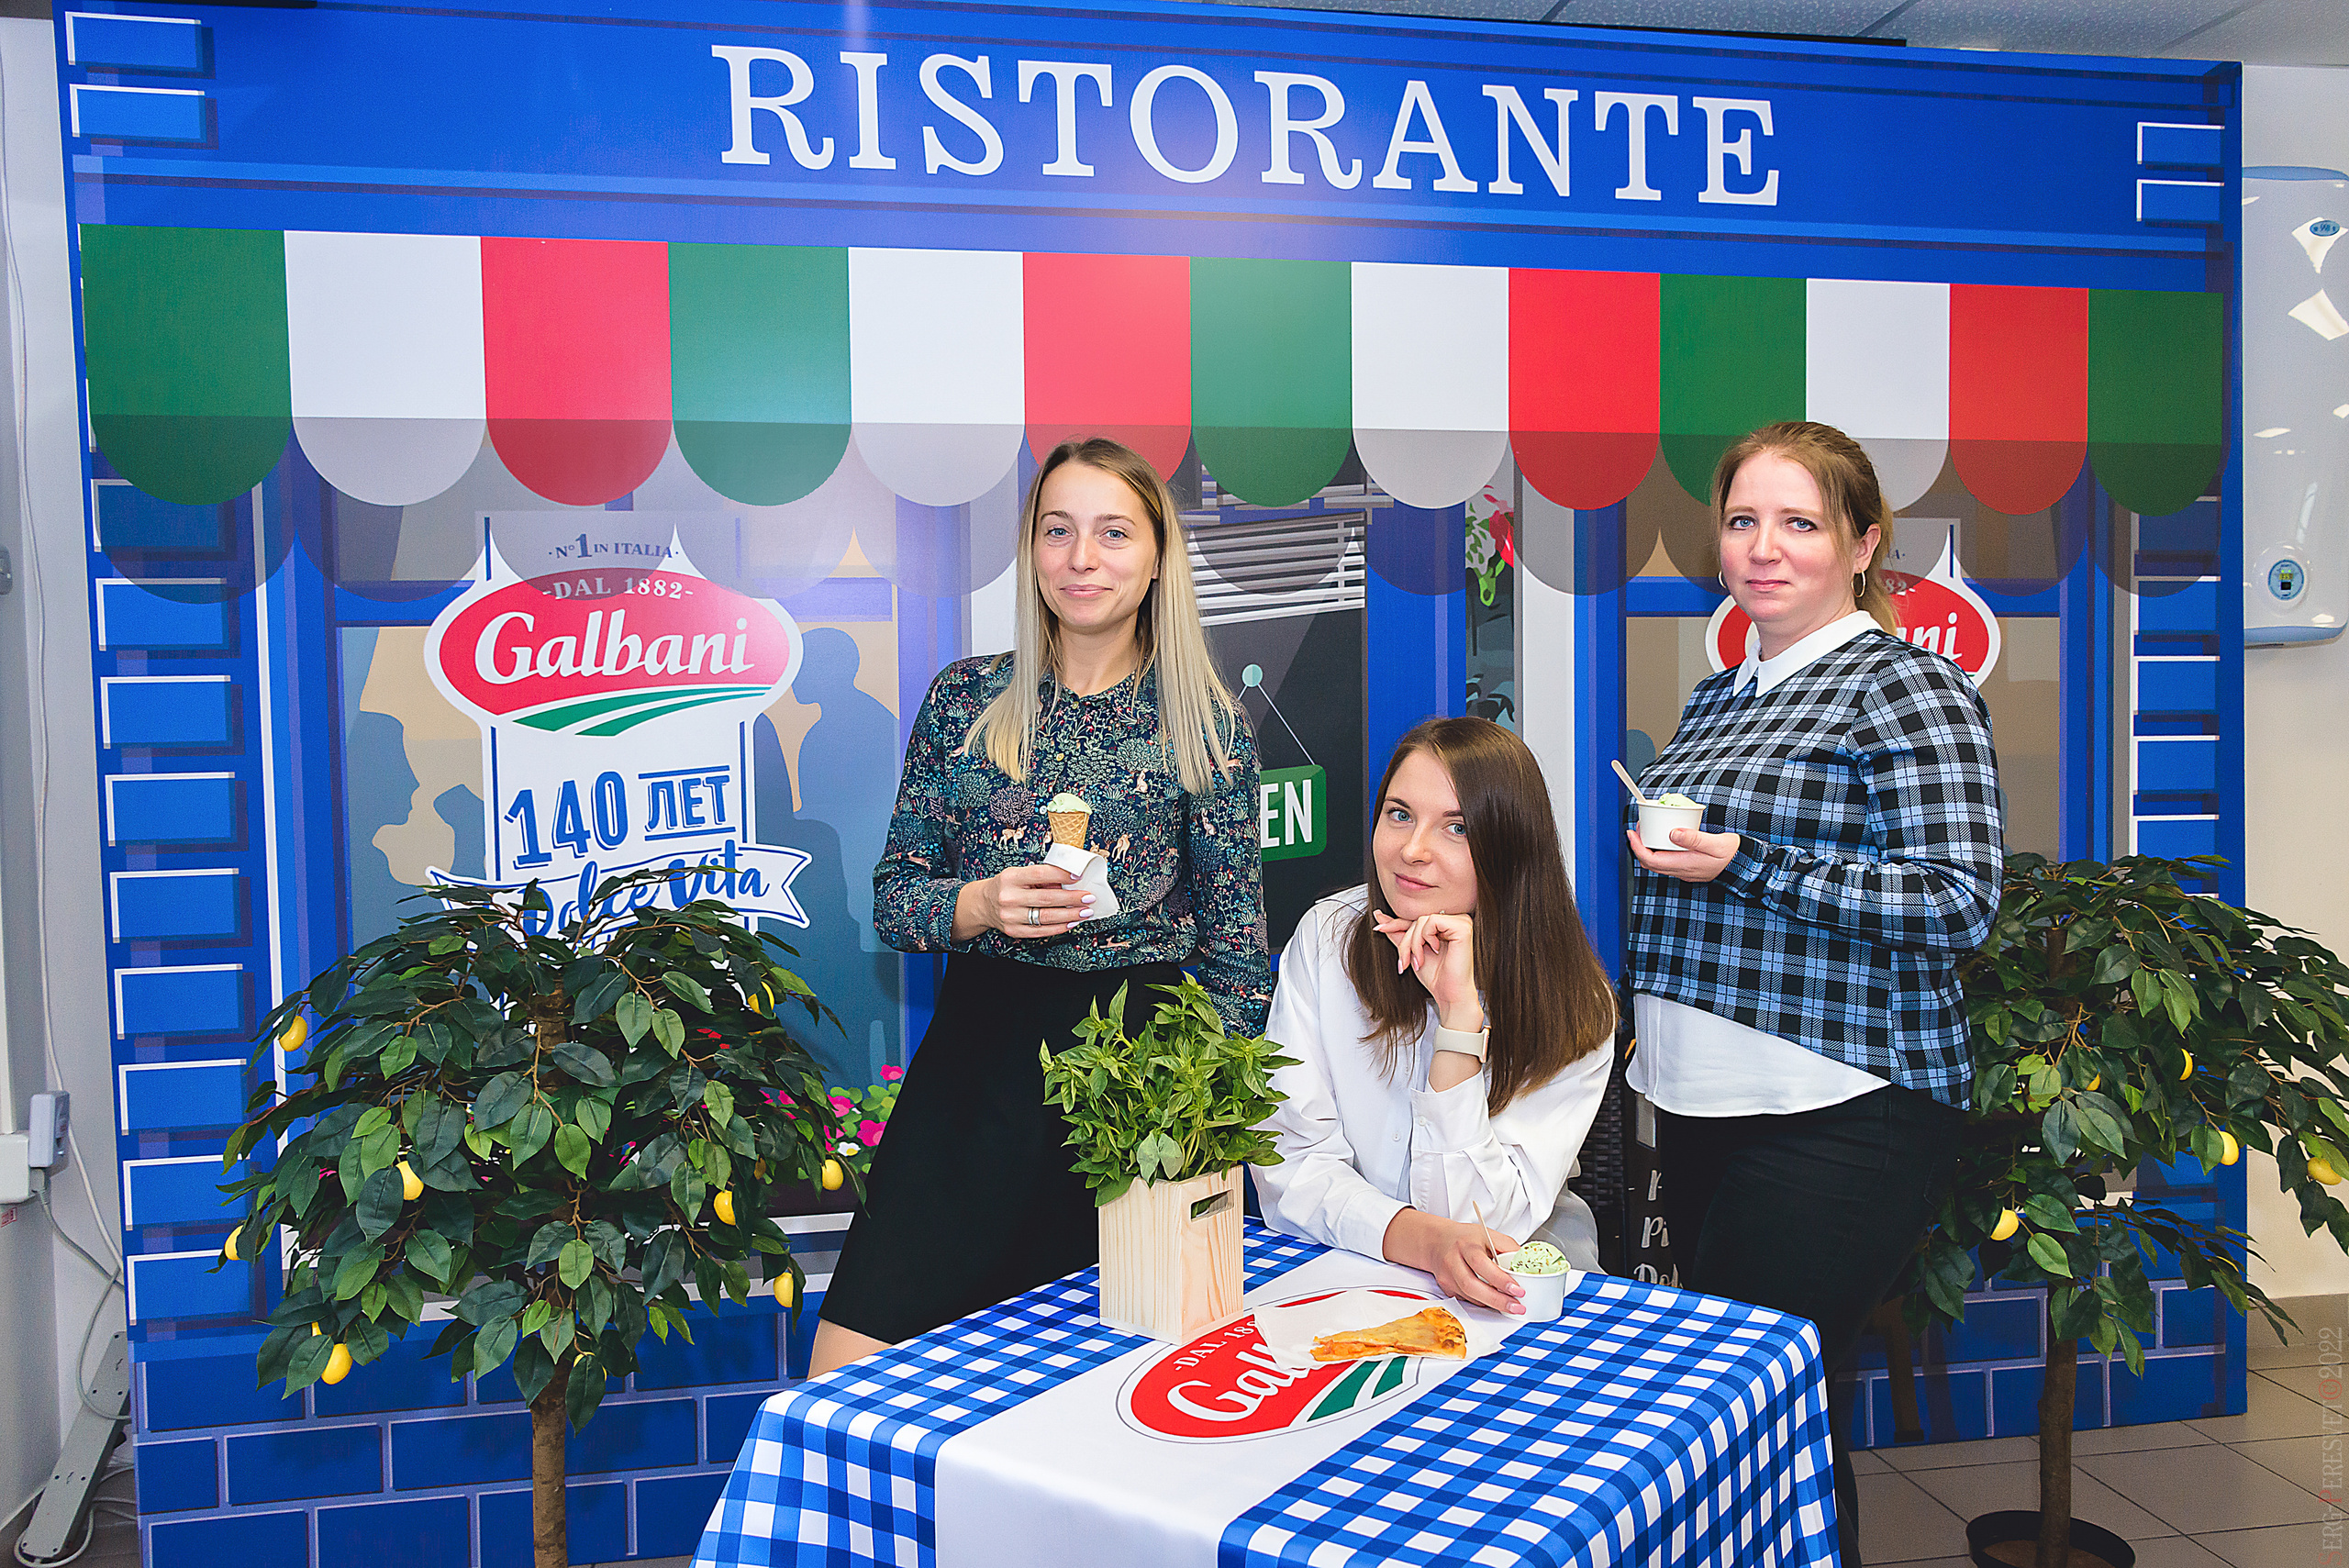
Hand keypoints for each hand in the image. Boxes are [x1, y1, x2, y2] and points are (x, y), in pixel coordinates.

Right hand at [951, 864, 1094, 940]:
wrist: (983, 904)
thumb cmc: (1007, 886)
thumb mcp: (1019, 874)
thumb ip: (1041, 877)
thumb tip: (1069, 882)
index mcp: (1011, 877)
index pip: (1041, 874)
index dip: (1062, 875)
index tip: (1079, 877)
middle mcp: (1009, 897)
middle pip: (1047, 898)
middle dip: (1072, 899)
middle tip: (1089, 898)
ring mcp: (1010, 916)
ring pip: (1046, 917)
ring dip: (1070, 915)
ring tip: (1085, 912)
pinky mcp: (1014, 931)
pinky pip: (1041, 931)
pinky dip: (1059, 927)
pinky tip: (1071, 923)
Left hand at [1370, 910, 1480, 1030]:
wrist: (1449, 994)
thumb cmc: (1435, 976)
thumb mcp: (1411, 951)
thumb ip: (1398, 933)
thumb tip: (1379, 916)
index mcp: (1445, 924)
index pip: (1415, 919)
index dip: (1395, 924)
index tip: (1377, 928)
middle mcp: (1455, 920)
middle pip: (1417, 919)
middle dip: (1405, 942)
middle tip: (1405, 962)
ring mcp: (1461, 921)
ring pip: (1422, 920)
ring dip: (1414, 943)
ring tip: (1419, 961)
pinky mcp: (1463, 927)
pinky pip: (1432, 921)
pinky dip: (1426, 937)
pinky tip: (1435, 950)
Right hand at [1382, 1209, 1524, 1314]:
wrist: (1437, 1241)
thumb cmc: (1465, 1237)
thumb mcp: (1488, 1234)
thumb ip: (1507, 1247)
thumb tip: (1526, 1264)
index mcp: (1466, 1245)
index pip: (1481, 1263)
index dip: (1499, 1279)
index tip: (1518, 1289)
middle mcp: (1453, 1261)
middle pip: (1472, 1285)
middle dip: (1497, 1300)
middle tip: (1517, 1306)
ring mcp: (1447, 1276)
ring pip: (1470, 1296)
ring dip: (1492, 1304)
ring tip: (1511, 1306)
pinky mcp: (1446, 1288)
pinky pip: (1467, 1299)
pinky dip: (1483, 1302)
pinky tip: (1494, 1301)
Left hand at [1625, 825, 1741, 884]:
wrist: (1743, 864)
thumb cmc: (1732, 854)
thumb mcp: (1715, 843)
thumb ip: (1693, 838)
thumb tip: (1672, 833)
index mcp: (1685, 865)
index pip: (1651, 859)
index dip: (1637, 847)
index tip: (1632, 833)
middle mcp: (1681, 870)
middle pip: (1650, 862)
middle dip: (1639, 846)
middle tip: (1638, 830)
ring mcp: (1684, 871)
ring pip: (1657, 863)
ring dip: (1648, 849)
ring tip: (1648, 832)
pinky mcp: (1687, 867)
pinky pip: (1666, 861)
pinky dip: (1659, 850)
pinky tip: (1664, 838)